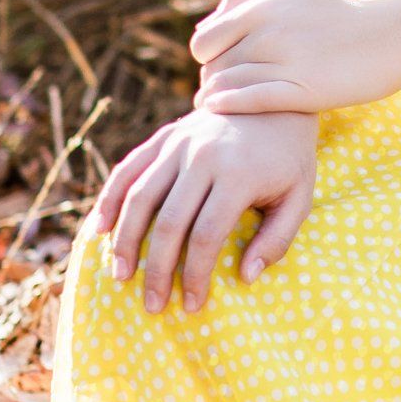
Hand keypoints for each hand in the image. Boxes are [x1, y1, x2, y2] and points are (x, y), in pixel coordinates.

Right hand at [90, 108, 320, 315]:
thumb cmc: (289, 158)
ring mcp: (179, 144)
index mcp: (238, 174)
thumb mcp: (299, 197)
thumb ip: (277, 239)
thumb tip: (246, 277)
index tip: (192, 304)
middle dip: (157, 269)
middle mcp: (203, 157)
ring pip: (140, 196)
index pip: (207, 234)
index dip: (196, 274)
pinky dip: (111, 199)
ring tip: (121, 275)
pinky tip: (101, 229)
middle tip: (153, 305)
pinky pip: (129, 169)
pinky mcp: (165, 136)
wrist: (274, 96)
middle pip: (168, 222)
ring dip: (126, 240)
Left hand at [187, 0, 400, 118]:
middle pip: (214, 64)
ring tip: (210, 108)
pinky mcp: (304, 88)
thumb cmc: (337, 19)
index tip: (216, 66)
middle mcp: (272, 29)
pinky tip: (218, 110)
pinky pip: (253, 99)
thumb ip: (247, 1)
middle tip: (213, 92)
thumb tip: (206, 25)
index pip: (206, 38)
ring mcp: (287, 59)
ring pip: (229, 83)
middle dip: (209, 80)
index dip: (204, 56)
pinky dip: (229, 106)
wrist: (390, 38)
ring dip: (214, 98)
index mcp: (266, 4)